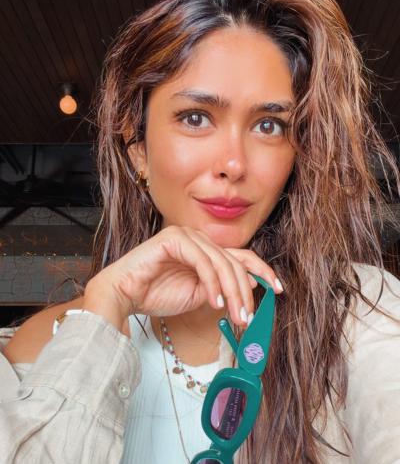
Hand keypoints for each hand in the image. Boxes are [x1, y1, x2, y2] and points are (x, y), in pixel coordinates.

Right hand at [85, 225, 283, 327]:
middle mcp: (199, 239)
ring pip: (223, 262)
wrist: (124, 295)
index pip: (242, 257)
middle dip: (245, 293)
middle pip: (235, 262)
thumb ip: (223, 287)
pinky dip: (212, 284)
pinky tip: (214, 303)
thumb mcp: (200, 295)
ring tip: (235, 316)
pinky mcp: (174, 238)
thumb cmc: (157, 294)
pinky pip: (203, 262)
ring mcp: (187, 236)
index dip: (263, 271)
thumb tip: (252, 284)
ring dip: (232, 292)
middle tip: (247, 318)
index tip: (279, 290)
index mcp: (206, 250)